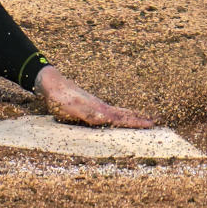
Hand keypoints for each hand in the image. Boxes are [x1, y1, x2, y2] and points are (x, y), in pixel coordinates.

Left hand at [34, 65, 154, 127]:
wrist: (51, 82)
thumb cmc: (59, 98)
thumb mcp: (71, 108)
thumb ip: (87, 113)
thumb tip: (104, 117)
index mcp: (98, 111)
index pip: (122, 119)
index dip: (136, 122)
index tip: (152, 124)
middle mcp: (100, 107)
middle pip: (123, 114)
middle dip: (138, 119)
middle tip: (155, 122)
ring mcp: (95, 105)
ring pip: (117, 112)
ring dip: (130, 116)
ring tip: (142, 118)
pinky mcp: (89, 104)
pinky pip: (109, 111)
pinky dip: (118, 114)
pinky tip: (117, 116)